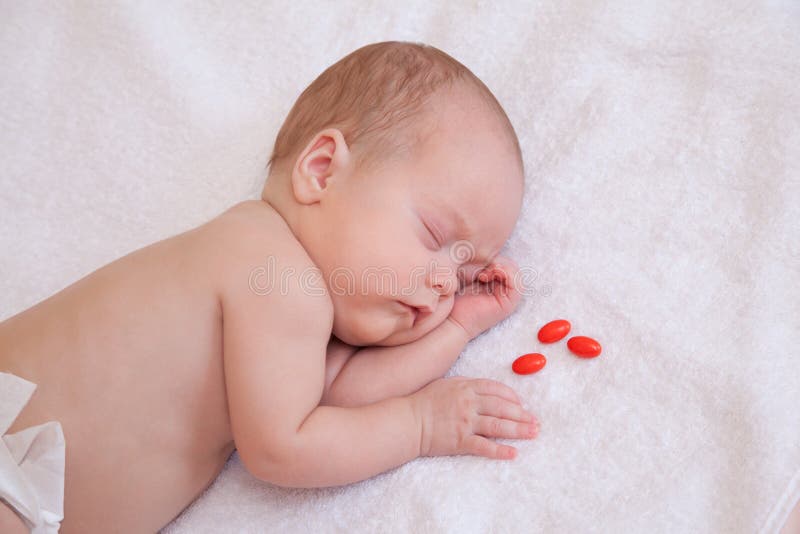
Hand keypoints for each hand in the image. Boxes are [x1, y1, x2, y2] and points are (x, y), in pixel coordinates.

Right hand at [410, 376, 538, 459]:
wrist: (407, 421)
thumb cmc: (424, 402)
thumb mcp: (446, 384)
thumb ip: (466, 385)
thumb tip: (485, 389)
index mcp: (466, 387)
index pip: (496, 390)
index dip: (512, 397)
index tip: (522, 405)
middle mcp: (468, 403)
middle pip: (503, 408)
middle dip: (522, 415)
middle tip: (536, 422)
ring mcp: (465, 422)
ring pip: (498, 426)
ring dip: (518, 431)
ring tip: (533, 434)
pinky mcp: (460, 441)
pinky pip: (484, 446)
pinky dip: (500, 451)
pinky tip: (513, 453)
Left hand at [448, 256, 521, 339]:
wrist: (450, 318)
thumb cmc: (454, 296)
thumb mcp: (465, 273)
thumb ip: (476, 262)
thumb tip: (482, 244)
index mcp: (495, 281)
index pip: (503, 260)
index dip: (492, 255)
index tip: (475, 258)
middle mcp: (504, 288)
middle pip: (510, 264)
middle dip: (496, 260)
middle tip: (479, 266)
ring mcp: (508, 296)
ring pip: (515, 271)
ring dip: (499, 267)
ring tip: (482, 273)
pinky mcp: (509, 304)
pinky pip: (516, 283)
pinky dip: (504, 274)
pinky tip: (486, 276)